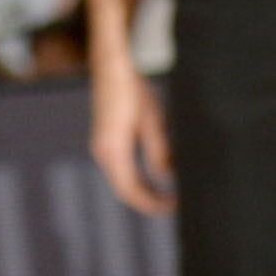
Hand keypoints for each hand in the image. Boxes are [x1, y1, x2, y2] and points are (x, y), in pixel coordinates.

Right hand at [90, 56, 173, 215]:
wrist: (111, 67)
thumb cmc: (132, 90)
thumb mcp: (152, 120)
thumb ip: (159, 150)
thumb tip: (168, 176)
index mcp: (112, 150)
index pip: (131, 191)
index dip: (151, 204)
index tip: (172, 207)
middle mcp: (103, 153)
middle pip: (125, 190)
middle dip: (149, 200)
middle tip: (173, 204)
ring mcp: (102, 147)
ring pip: (122, 181)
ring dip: (144, 190)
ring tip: (168, 194)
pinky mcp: (105, 141)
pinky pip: (121, 169)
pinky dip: (137, 177)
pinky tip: (155, 176)